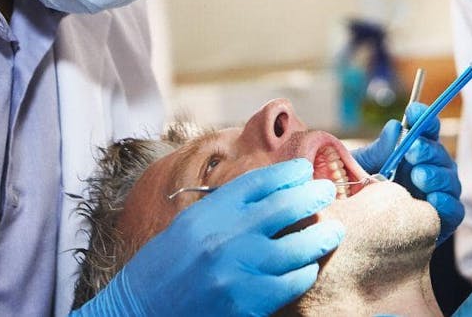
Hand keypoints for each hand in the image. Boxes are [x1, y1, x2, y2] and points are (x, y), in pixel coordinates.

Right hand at [73, 159, 343, 316]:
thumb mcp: (188, 227)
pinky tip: (308, 267)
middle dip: (314, 195)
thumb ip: (226, 209)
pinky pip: (293, 282)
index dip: (288, 172)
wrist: (138, 314)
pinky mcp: (248, 302)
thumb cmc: (163, 271)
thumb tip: (272, 191)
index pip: (259, 181)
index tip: (305, 169)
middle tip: (329, 191)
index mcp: (207, 213)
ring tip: (334, 230)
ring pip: (298, 246)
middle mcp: (224, 237)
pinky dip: (305, 271)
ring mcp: (237, 271)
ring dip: (322, 235)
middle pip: (285, 206)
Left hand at [352, 103, 464, 243]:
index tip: (413, 112)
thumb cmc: (357, 195)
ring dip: (436, 175)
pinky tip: (433, 199)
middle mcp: (429, 171)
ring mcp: (437, 195)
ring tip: (418, 175)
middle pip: (439, 154)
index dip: (423, 119)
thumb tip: (394, 127)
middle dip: (427, 149)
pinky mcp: (442, 222)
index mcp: (412, 154)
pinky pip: (454, 211)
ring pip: (449, 180)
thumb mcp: (361, 169)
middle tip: (412, 150)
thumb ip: (379, 151)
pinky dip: (446, 203)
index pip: (426, 131)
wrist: (354, 234)